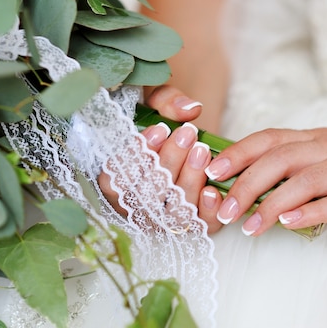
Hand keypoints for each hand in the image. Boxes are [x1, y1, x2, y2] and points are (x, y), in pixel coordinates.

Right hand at [99, 84, 223, 232]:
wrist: (182, 144)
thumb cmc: (161, 126)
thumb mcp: (157, 105)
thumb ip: (167, 101)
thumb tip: (190, 109)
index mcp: (113, 183)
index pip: (115, 179)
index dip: (136, 157)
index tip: (160, 129)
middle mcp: (134, 208)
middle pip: (146, 196)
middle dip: (169, 162)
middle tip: (187, 133)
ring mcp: (161, 221)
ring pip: (172, 212)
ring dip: (188, 181)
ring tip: (201, 150)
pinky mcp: (189, 226)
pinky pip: (198, 226)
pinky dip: (206, 211)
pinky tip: (213, 190)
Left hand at [204, 122, 326, 235]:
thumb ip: (300, 161)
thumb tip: (253, 180)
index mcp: (318, 138)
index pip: (270, 138)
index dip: (238, 152)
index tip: (210, 170)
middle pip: (280, 159)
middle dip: (245, 184)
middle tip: (222, 209)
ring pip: (306, 180)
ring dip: (271, 203)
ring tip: (248, 225)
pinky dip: (312, 211)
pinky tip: (290, 223)